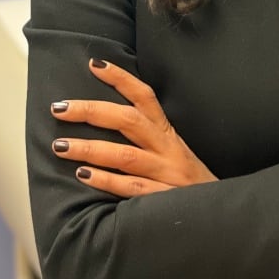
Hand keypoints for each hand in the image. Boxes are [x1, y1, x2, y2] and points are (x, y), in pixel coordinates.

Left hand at [50, 59, 216, 196]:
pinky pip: (131, 188)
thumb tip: (107, 121)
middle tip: (60, 108)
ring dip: (90, 149)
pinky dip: (106, 181)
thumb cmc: (190, 183)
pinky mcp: (164, 199)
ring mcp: (166, 174)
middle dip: (91, 111)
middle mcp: (167, 149)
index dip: (121, 78)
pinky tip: (83, 176)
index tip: (94, 65)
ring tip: (60, 146)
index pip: (145, 96)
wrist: (218, 213)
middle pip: (128, 120)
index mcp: (168, 134)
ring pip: (124, 155)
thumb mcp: (174, 152)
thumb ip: (148, 139)